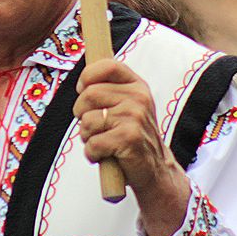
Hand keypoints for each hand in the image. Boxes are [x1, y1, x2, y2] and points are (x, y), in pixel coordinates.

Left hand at [74, 59, 189, 235]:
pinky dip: (92, 154)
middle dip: (81, 114)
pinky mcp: (128, 138)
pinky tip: (104, 155)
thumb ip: (108, 90)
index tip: (83, 90)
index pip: (107, 65)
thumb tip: (82, 82)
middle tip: (93, 127)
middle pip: (89, 95)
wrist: (155, 169)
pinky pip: (92, 143)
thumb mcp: (127, 106)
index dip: (88, 76)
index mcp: (137, 86)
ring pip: (87, 121)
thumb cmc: (131, 136)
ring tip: (102, 142)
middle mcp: (138, 97)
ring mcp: (134, 117)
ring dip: (86, 137)